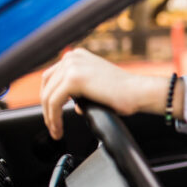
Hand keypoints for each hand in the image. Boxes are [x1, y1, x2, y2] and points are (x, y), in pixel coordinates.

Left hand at [40, 48, 166, 139]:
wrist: (139, 92)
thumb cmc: (126, 92)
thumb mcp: (97, 86)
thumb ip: (81, 92)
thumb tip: (73, 105)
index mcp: (78, 56)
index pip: (52, 77)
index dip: (49, 97)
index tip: (52, 115)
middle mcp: (73, 57)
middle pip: (46, 85)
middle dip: (47, 108)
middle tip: (53, 126)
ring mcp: (72, 66)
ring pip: (48, 96)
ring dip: (49, 117)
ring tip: (56, 131)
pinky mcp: (73, 79)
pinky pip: (54, 103)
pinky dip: (54, 118)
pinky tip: (59, 128)